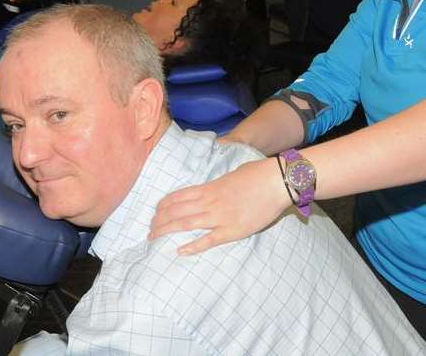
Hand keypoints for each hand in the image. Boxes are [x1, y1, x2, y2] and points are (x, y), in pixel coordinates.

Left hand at [149, 157, 290, 254]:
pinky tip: (179, 251)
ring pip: (186, 224)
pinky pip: (208, 240)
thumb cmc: (257, 174)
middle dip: (159, 221)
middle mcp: (209, 201)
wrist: (277, 181)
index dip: (163, 206)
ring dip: (167, 231)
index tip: (154, 212)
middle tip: (149, 230)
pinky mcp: (232, 230)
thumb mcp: (231, 174)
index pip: (178, 196)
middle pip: (176, 211)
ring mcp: (220, 216)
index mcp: (209, 187)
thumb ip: (218, 184)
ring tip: (154, 238)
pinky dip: (192, 246)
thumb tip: (212, 188)